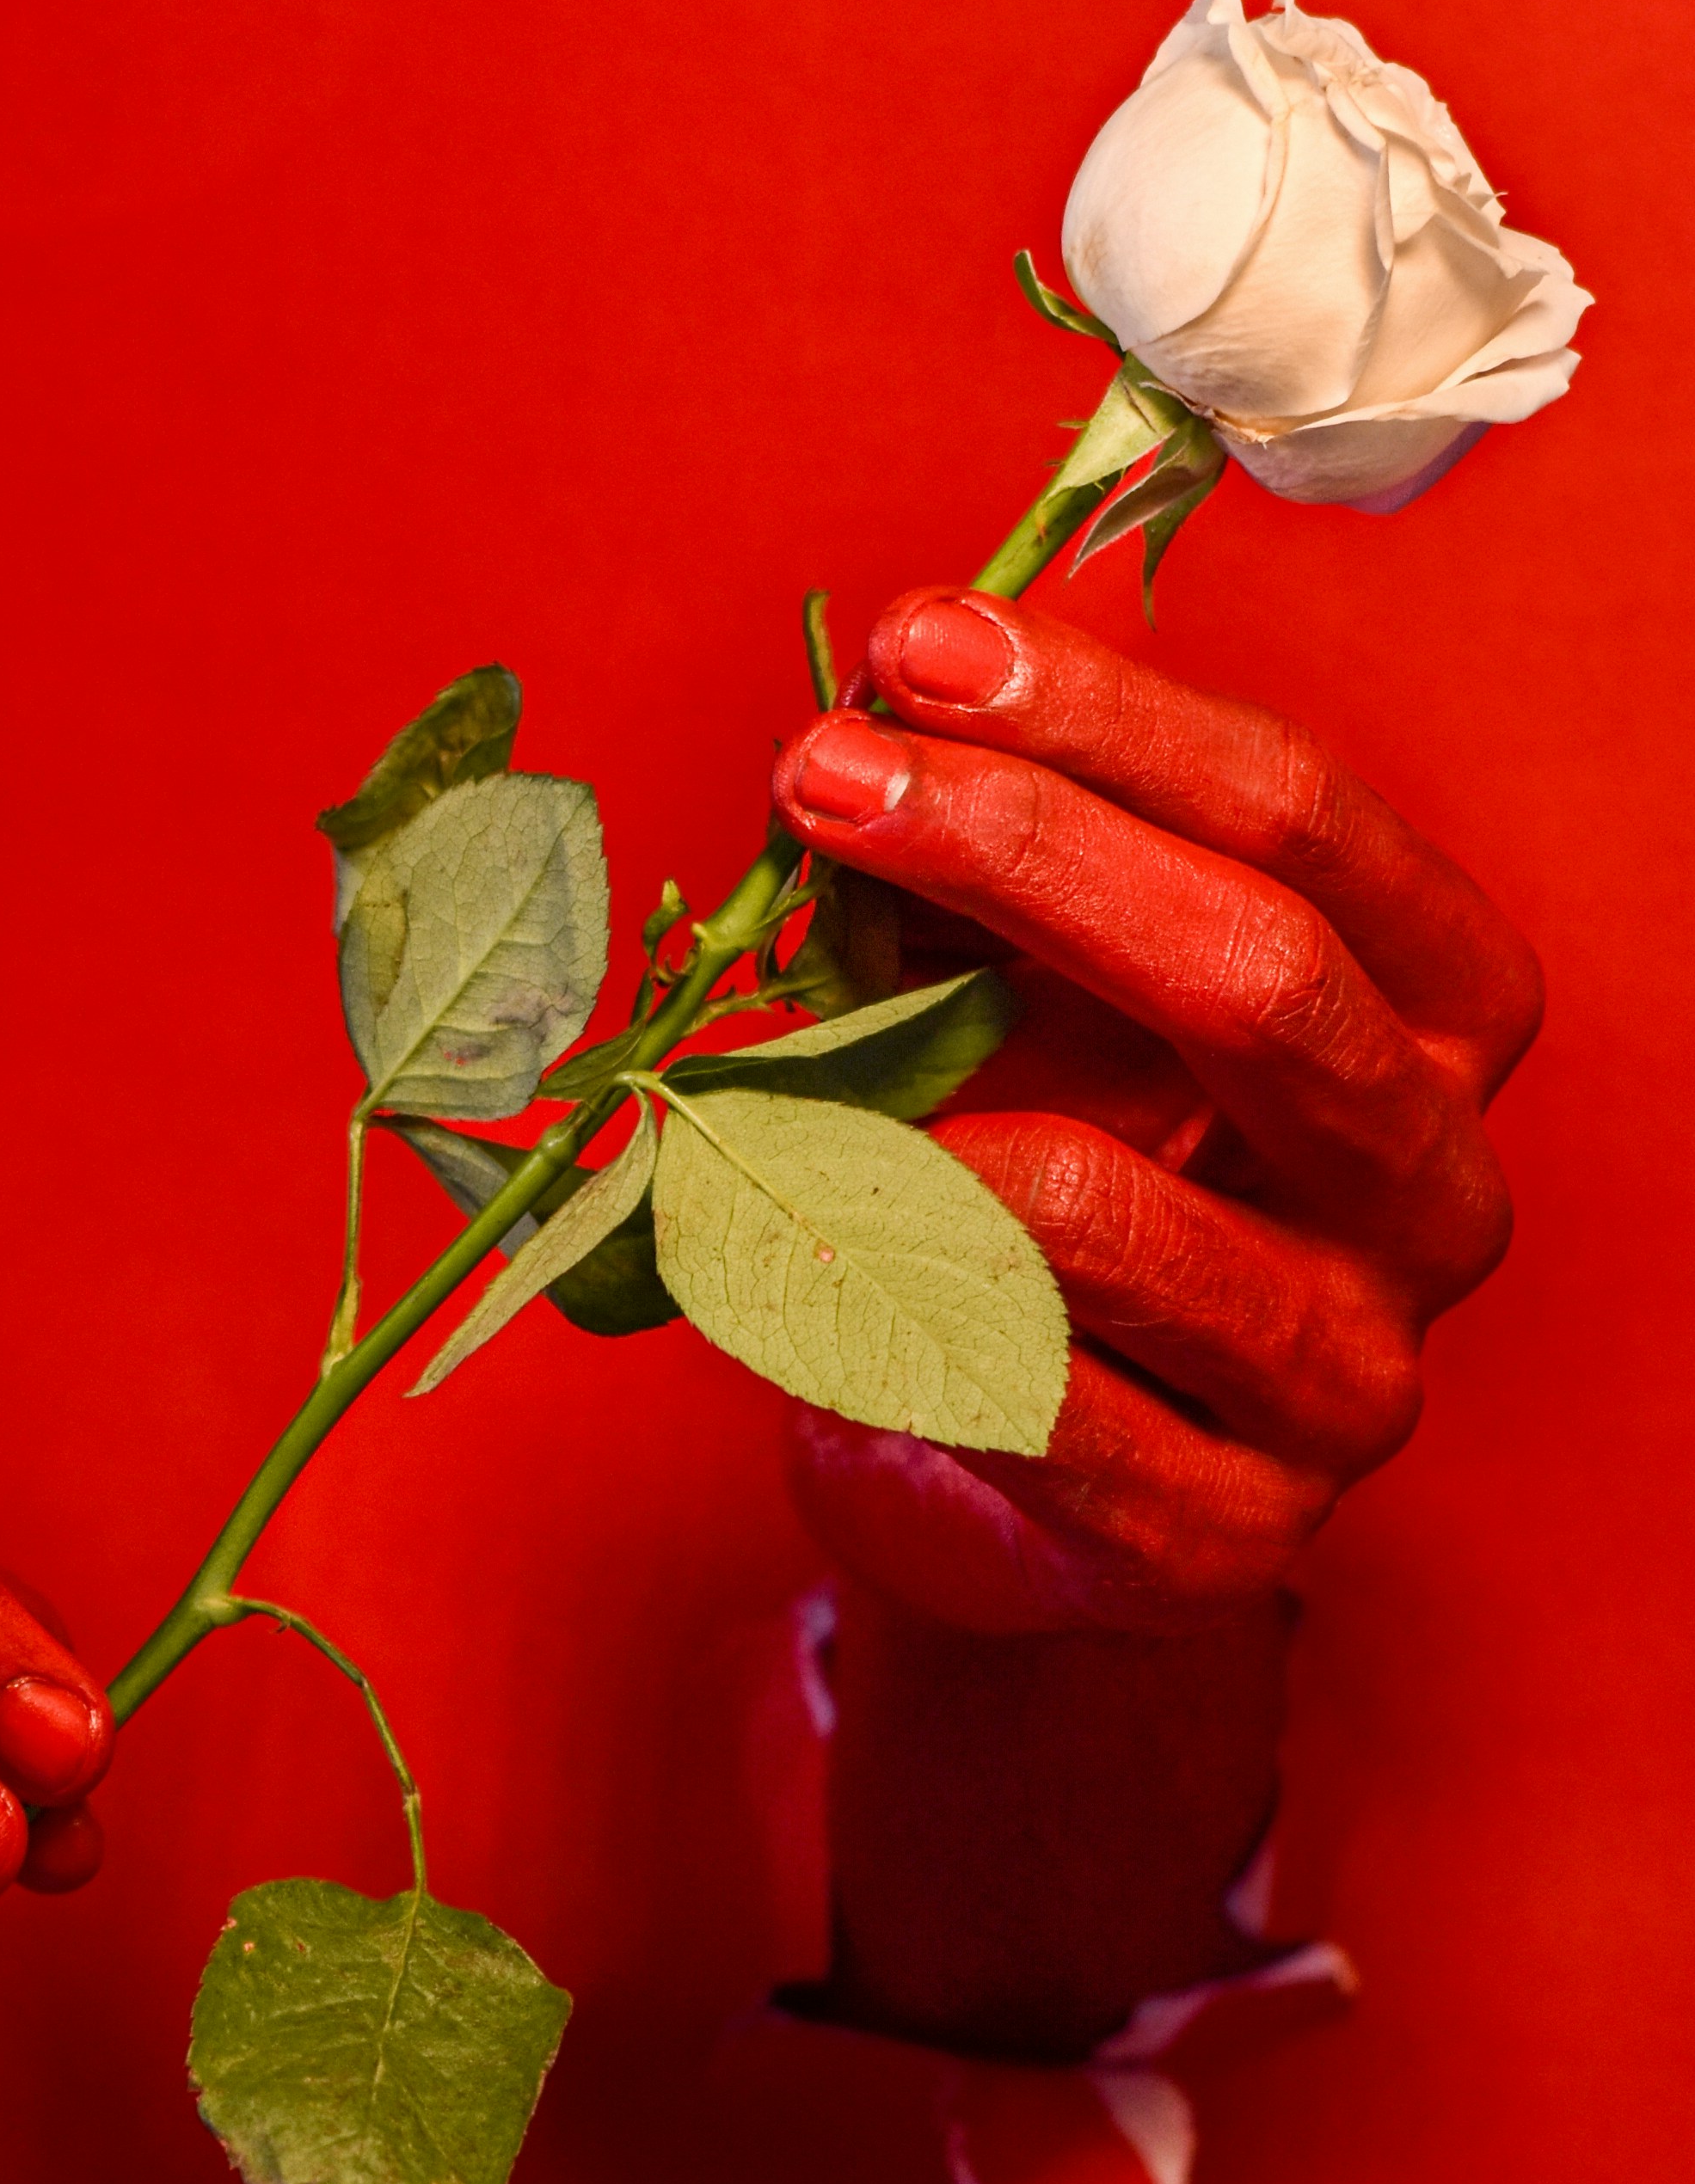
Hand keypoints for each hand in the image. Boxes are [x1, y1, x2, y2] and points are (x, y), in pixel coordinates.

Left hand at [769, 590, 1540, 1634]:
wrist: (1002, 1492)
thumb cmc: (1026, 1193)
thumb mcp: (1029, 1003)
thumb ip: (987, 879)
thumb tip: (866, 718)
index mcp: (1438, 1017)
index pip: (1307, 821)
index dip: (1109, 719)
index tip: (918, 646)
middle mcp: (1437, 1191)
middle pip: (1263, 976)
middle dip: (1022, 848)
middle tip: (821, 773)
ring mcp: (1349, 1381)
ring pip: (1107, 1212)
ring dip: (894, 1116)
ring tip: (745, 1067)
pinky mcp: (1220, 1537)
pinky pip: (1010, 1391)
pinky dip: (859, 1300)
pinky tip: (761, 1242)